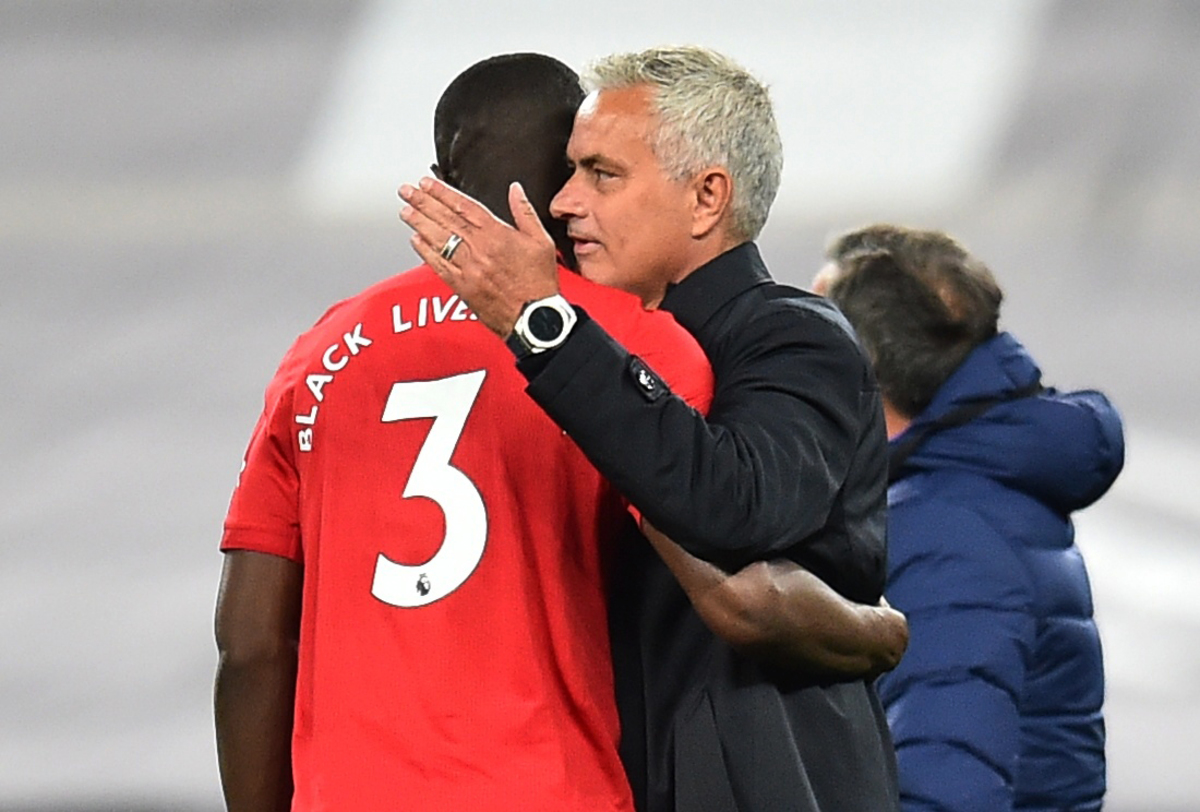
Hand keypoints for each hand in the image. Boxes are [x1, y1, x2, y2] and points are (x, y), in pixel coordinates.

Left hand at [399, 178, 559, 336]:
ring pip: (438, 240)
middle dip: (423, 202)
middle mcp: (479, 249)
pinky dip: (425, 252)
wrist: (536, 318)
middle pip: (445, 220)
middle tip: (407, 191)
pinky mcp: (462, 287)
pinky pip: (439, 266)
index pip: (463, 206)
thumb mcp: (541, 241)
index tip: (427, 183)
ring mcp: (468, 268)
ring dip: (419, 224)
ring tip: (406, 211)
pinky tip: (416, 241)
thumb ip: (525, 212)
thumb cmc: (540, 282)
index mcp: (497, 234)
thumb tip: (515, 189)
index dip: (442, 193)